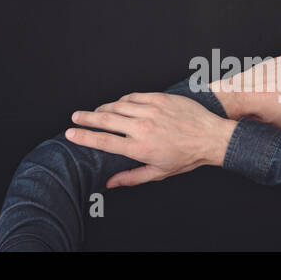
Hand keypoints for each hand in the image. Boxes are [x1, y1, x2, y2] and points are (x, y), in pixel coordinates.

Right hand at [66, 92, 234, 188]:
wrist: (210, 137)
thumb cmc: (186, 157)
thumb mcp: (159, 172)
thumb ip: (131, 177)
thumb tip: (109, 183)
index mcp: (140, 147)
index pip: (103, 141)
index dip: (83, 137)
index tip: (70, 133)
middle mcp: (142, 127)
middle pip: (105, 119)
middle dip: (86, 118)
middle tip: (75, 117)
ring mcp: (150, 110)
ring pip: (117, 105)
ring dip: (103, 108)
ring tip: (96, 111)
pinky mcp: (158, 98)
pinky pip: (133, 96)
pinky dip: (122, 100)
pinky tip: (119, 104)